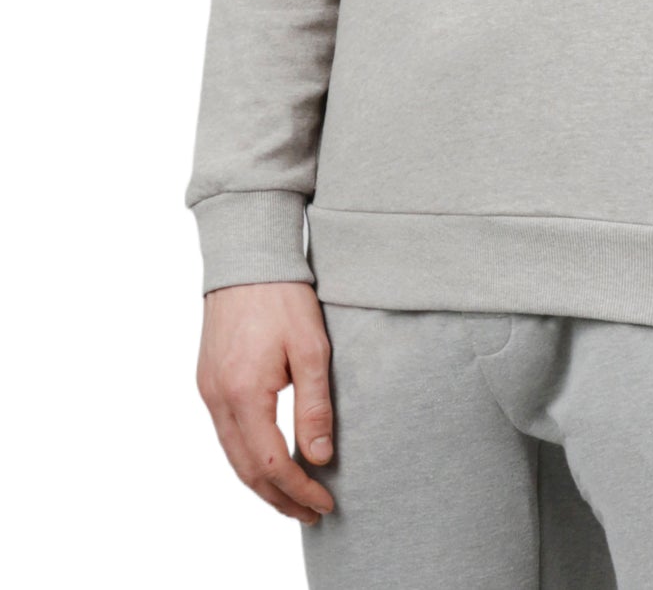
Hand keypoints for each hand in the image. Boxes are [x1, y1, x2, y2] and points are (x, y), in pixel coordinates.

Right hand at [196, 280, 335, 524]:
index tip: (325, 503)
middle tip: (311, 515)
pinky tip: (267, 461)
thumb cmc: (283, 297)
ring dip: (261, 483)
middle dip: (279, 499)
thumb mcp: (311, 349)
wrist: (247, 257)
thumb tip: (320, 458)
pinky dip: (247, 457)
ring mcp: (208, 391)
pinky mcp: (207, 380)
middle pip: (246, 470)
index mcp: (244, 394)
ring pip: (232, 455)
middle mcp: (218, 399)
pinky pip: (225, 434)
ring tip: (292, 499)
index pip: (270, 463)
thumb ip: (315, 407)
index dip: (299, 489)